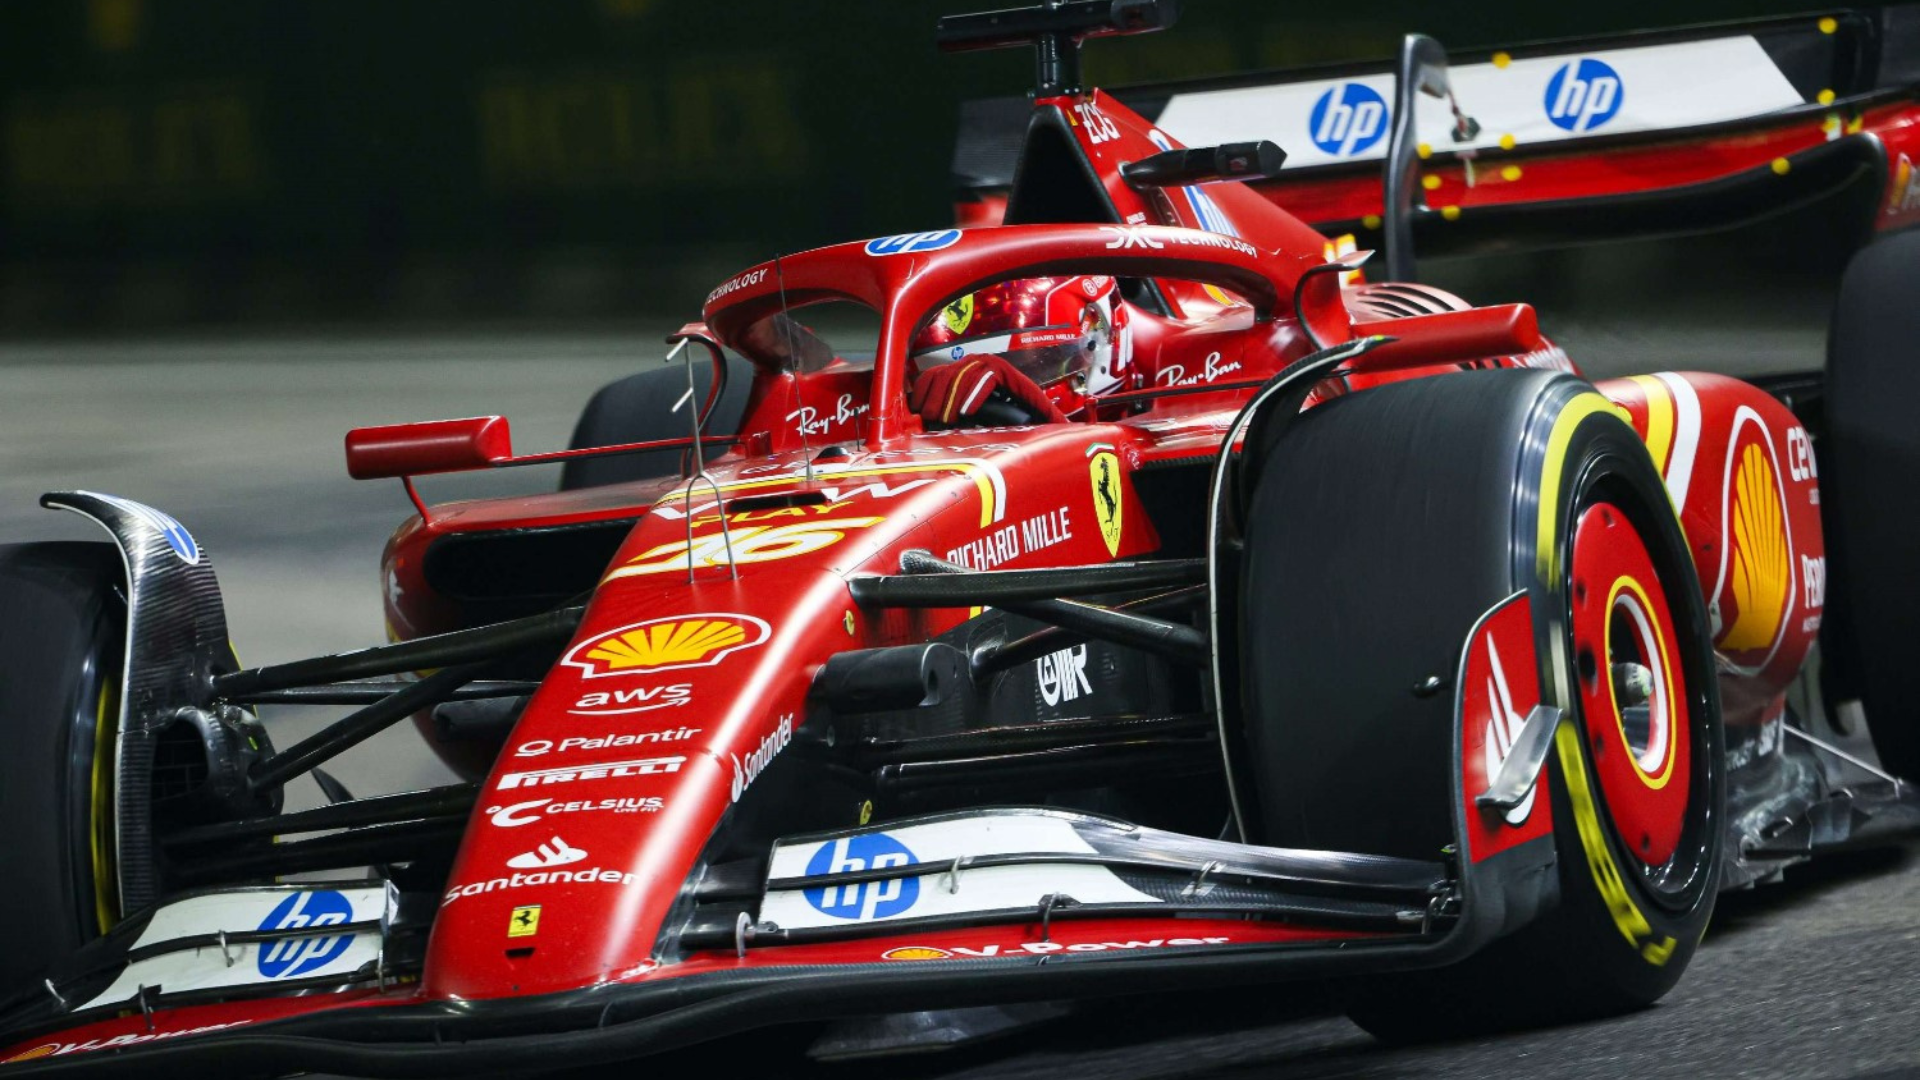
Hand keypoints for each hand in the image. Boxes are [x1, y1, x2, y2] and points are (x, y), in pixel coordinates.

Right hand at [909, 354, 1066, 427]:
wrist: (1008, 401)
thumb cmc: (1023, 409)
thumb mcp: (1038, 411)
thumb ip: (1050, 417)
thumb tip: (1064, 425)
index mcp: (1004, 371)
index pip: (987, 374)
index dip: (973, 393)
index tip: (964, 414)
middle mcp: (981, 364)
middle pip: (961, 375)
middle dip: (950, 400)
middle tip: (943, 423)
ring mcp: (962, 367)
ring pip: (942, 374)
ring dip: (933, 398)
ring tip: (931, 420)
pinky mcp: (945, 373)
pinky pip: (928, 377)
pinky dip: (921, 392)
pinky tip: (919, 411)